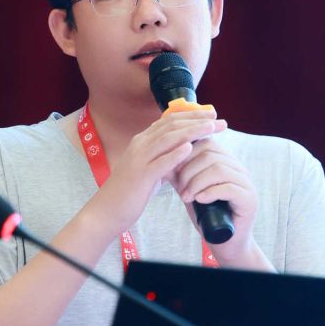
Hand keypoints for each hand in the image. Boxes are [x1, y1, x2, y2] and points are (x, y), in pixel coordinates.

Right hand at [95, 109, 226, 231]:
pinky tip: (190, 148)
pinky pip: (160, 162)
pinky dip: (175, 154)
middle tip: (218, 119)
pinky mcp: (140, 176)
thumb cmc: (130, 192)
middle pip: (171, 125)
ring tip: (211, 127)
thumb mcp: (149, 170)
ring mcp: (139, 159)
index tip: (211, 114)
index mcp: (142, 142)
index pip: (169, 121)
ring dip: (191, 131)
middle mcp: (140, 145)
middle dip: (197, 120)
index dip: (191, 115)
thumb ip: (164, 159)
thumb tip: (184, 151)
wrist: (106, 211)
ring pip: (168, 139)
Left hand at [170, 138, 262, 265]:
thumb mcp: (190, 191)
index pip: (206, 143)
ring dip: (197, 183)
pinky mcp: (249, 199)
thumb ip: (181, 175)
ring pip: (219, 169)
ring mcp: (246, 183)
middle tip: (180, 189)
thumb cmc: (207, 216)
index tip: (173, 172)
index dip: (186, 154)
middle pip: (211, 154)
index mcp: (226, 162)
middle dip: (189, 170)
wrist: (224, 243)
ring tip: (187, 197)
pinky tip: (200, 200)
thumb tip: (164, 158)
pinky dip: (210, 192)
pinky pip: (229, 187)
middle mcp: (239, 169)